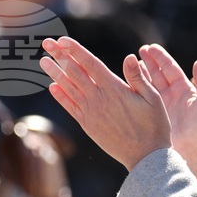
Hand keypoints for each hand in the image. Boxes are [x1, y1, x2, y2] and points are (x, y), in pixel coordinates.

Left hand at [39, 36, 170, 170]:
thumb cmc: (154, 125)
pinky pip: (70, 107)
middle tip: (46, 42)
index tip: (62, 40)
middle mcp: (98, 99)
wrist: (145, 157)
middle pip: (74, 72)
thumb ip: (138, 77)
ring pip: (68, 88)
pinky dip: (60, 96)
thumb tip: (129, 56)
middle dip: (60, 56)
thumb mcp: (153, 98)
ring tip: (42, 60)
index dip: (75, 50)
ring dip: (54, 73)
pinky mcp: (88, 125)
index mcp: (114, 89)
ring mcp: (91, 112)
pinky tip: (51, 87)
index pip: (90, 64)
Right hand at [139, 45, 196, 189]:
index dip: (160, 58)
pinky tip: (128, 81)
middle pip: (158, 73)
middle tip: (139, 51)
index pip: (170, 69)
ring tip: (131, 63)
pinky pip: (143, 98)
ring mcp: (161, 105)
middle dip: (149, 62)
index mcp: (184, 90)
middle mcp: (172, 95)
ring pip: (149, 84)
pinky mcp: (153, 114)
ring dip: (141, 72)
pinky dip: (136, 88)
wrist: (190, 150)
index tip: (150, 48)